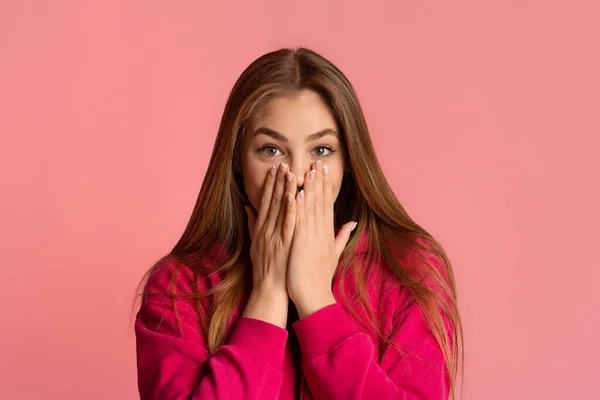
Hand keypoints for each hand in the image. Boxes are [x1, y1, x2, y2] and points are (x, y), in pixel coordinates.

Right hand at [243, 162, 296, 327]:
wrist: (270, 290)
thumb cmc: (265, 268)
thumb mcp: (255, 244)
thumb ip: (252, 224)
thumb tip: (248, 207)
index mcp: (262, 229)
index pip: (267, 201)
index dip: (270, 184)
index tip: (275, 168)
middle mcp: (267, 230)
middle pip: (273, 201)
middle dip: (278, 181)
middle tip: (283, 163)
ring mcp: (276, 236)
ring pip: (281, 209)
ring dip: (286, 189)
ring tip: (290, 171)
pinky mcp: (285, 244)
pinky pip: (289, 223)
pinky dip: (292, 208)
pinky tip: (295, 195)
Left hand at [287, 160, 357, 317]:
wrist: (314, 296)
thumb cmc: (319, 276)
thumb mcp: (334, 254)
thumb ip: (342, 236)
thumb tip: (353, 223)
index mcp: (327, 233)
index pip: (326, 204)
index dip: (325, 186)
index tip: (324, 170)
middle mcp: (321, 233)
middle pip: (320, 202)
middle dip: (319, 181)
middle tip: (318, 161)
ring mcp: (312, 238)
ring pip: (311, 208)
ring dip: (310, 187)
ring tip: (309, 169)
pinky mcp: (301, 244)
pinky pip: (300, 222)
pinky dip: (300, 207)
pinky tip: (299, 192)